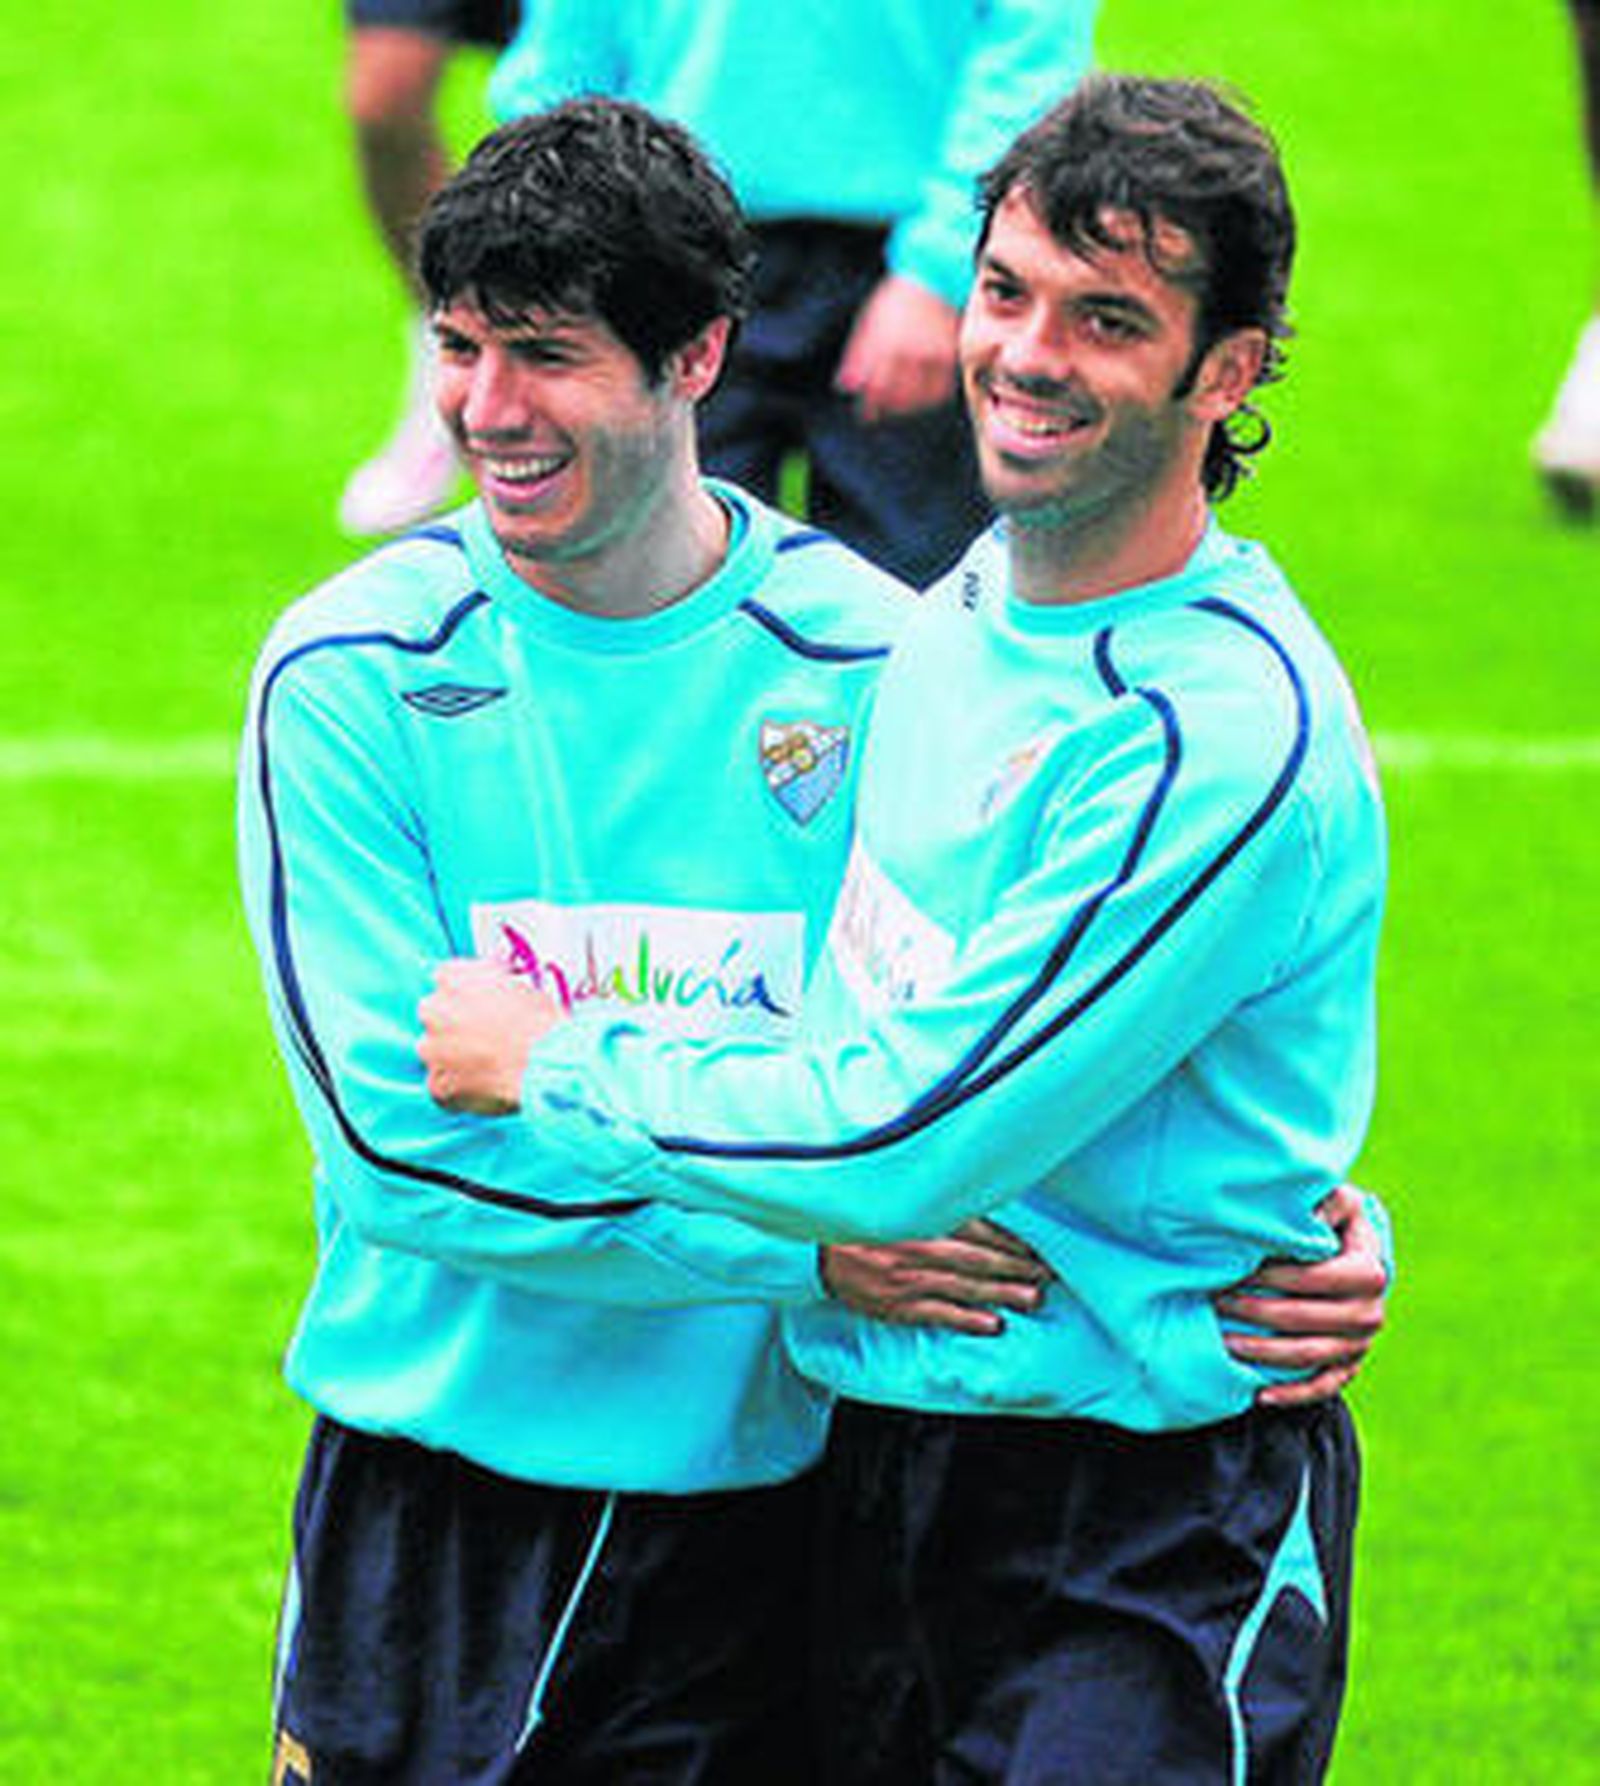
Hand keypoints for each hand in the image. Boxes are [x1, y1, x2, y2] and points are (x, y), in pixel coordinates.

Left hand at [418, 958, 564, 1114]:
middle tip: (485, 1039)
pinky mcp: (437, 1086)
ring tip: (489, 1068)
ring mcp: (431, 1050)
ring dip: (454, 1058)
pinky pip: (444, 1087)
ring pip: (435, 1052)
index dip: (467, 995)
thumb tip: (495, 991)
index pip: (447, 980)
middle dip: (454, 1026)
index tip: (482, 1006)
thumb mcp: (522, 984)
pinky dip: (460, 1089)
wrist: (547, 1064)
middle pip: (435, 1015)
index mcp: (453, 978)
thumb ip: (495, 984)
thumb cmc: (542, 1022)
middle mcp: (434, 1009)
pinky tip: (487, 1089)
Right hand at [820, 1218, 1052, 1336]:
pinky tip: (993, 1324)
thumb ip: (936, 1208)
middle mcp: (914, 1247)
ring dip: (1001, 1293)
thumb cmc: (861, 1224)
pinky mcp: (896, 1305)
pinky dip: (966, 1319)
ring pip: (963, 1287)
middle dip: (1015, 1267)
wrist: (813, 1251)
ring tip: (1033, 1298)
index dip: (1009, 1241)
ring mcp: (905, 1279)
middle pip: (976, 1259)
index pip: (975, 1229)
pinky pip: (937, 1314)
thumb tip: (983, 1215)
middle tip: (1046, 1275)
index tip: (1035, 1249)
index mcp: (916, 1216)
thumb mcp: (897, 1204)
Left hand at [834, 275, 959, 422]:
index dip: (868, 406)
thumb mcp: (869, 322)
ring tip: (899, 405)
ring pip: (915, 397)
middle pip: (893, 395)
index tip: (865, 415)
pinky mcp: (948, 356)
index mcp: (883, 341)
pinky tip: (921, 396)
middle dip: (885, 407)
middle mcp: (906, 349)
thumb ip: (855, 356)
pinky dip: (928, 398)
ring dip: (905, 407)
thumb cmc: (896, 301)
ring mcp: (928, 354)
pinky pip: (938, 391)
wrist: (934, 278)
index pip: (872, 386)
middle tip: (881, 411)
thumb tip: (843, 387)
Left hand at [1216, 1184, 1388, 1407]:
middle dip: (1257, 1312)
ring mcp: (1361, 1344)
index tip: (1238, 1270)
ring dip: (1264, 1353)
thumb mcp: (1337, 1200)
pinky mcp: (1349, 1366)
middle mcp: (1371, 1312)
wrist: (1351, 1255)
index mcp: (1370, 1271)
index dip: (1276, 1276)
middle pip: (1307, 1319)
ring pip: (1309, 1356)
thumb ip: (1326, 1201)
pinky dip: (1293, 1395)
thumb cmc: (1333, 1220)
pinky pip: (1323, 1387)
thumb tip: (1307, 1215)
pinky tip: (1258, 1395)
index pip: (1317, 1279)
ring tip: (1224, 1342)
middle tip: (1217, 1301)